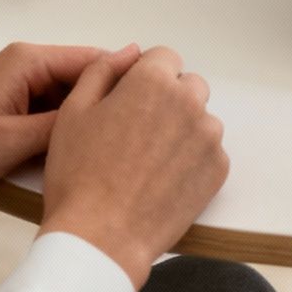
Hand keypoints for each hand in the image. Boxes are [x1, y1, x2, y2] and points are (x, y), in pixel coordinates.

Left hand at [0, 42, 137, 214]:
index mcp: (27, 60)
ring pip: (71, 100)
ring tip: (116, 146)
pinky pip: (52, 116)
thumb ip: (68, 121)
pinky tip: (80, 154)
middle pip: (85, 79)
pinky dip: (66, 133)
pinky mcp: (11, 112)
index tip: (158, 103)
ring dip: (86, 121)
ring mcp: (18, 89)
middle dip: (109, 104)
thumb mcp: (18, 140)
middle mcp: (25, 66)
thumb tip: (114, 106)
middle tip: (140, 133)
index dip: (127, 80)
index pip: (95, 59)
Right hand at [38, 46, 228, 288]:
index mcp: (152, 82)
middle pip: (187, 86)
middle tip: (136, 132)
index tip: (130, 100)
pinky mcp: (218, 170)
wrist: (101, 238)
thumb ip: (102, 71)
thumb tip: (127, 52)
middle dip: (167, 99)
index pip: (164, 57)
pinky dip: (192, 160)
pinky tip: (162, 179)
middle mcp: (188, 103)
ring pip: (200, 119)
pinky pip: (209, 151)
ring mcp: (208, 137)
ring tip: (147, 161)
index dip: (144, 76)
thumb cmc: (79, 175)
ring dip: (181, 129)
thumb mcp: (73, 111)